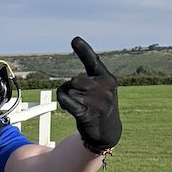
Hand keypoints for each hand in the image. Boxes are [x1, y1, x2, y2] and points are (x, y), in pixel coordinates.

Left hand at [56, 37, 120, 151]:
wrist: (107, 131)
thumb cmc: (99, 106)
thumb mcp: (100, 90)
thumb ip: (87, 81)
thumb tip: (70, 82)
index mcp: (108, 78)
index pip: (93, 61)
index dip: (84, 50)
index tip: (74, 40)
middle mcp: (105, 88)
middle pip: (74, 80)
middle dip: (72, 88)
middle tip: (81, 98)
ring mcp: (98, 102)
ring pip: (69, 91)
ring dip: (68, 98)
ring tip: (80, 106)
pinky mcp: (88, 114)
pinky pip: (66, 101)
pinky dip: (63, 102)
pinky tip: (68, 107)